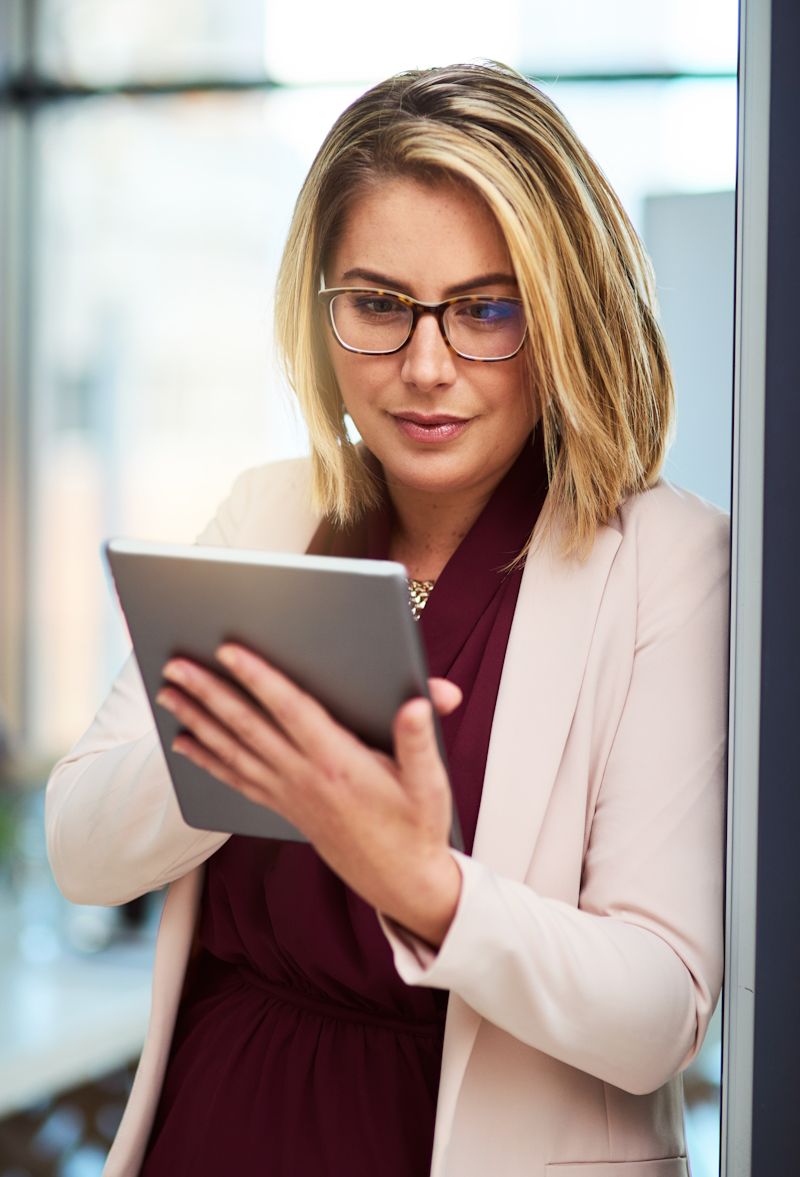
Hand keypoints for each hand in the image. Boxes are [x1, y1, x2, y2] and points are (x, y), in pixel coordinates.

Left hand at [155, 645, 463, 946]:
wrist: (400, 882)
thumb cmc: (416, 826)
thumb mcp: (430, 783)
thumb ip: (420, 740)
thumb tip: (420, 701)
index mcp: (338, 763)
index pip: (290, 709)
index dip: (258, 677)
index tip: (228, 650)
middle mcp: (304, 778)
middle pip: (247, 726)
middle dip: (208, 693)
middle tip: (175, 665)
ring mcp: (288, 795)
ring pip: (233, 751)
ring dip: (197, 720)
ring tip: (167, 695)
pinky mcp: (284, 808)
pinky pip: (236, 780)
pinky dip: (207, 760)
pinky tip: (185, 745)